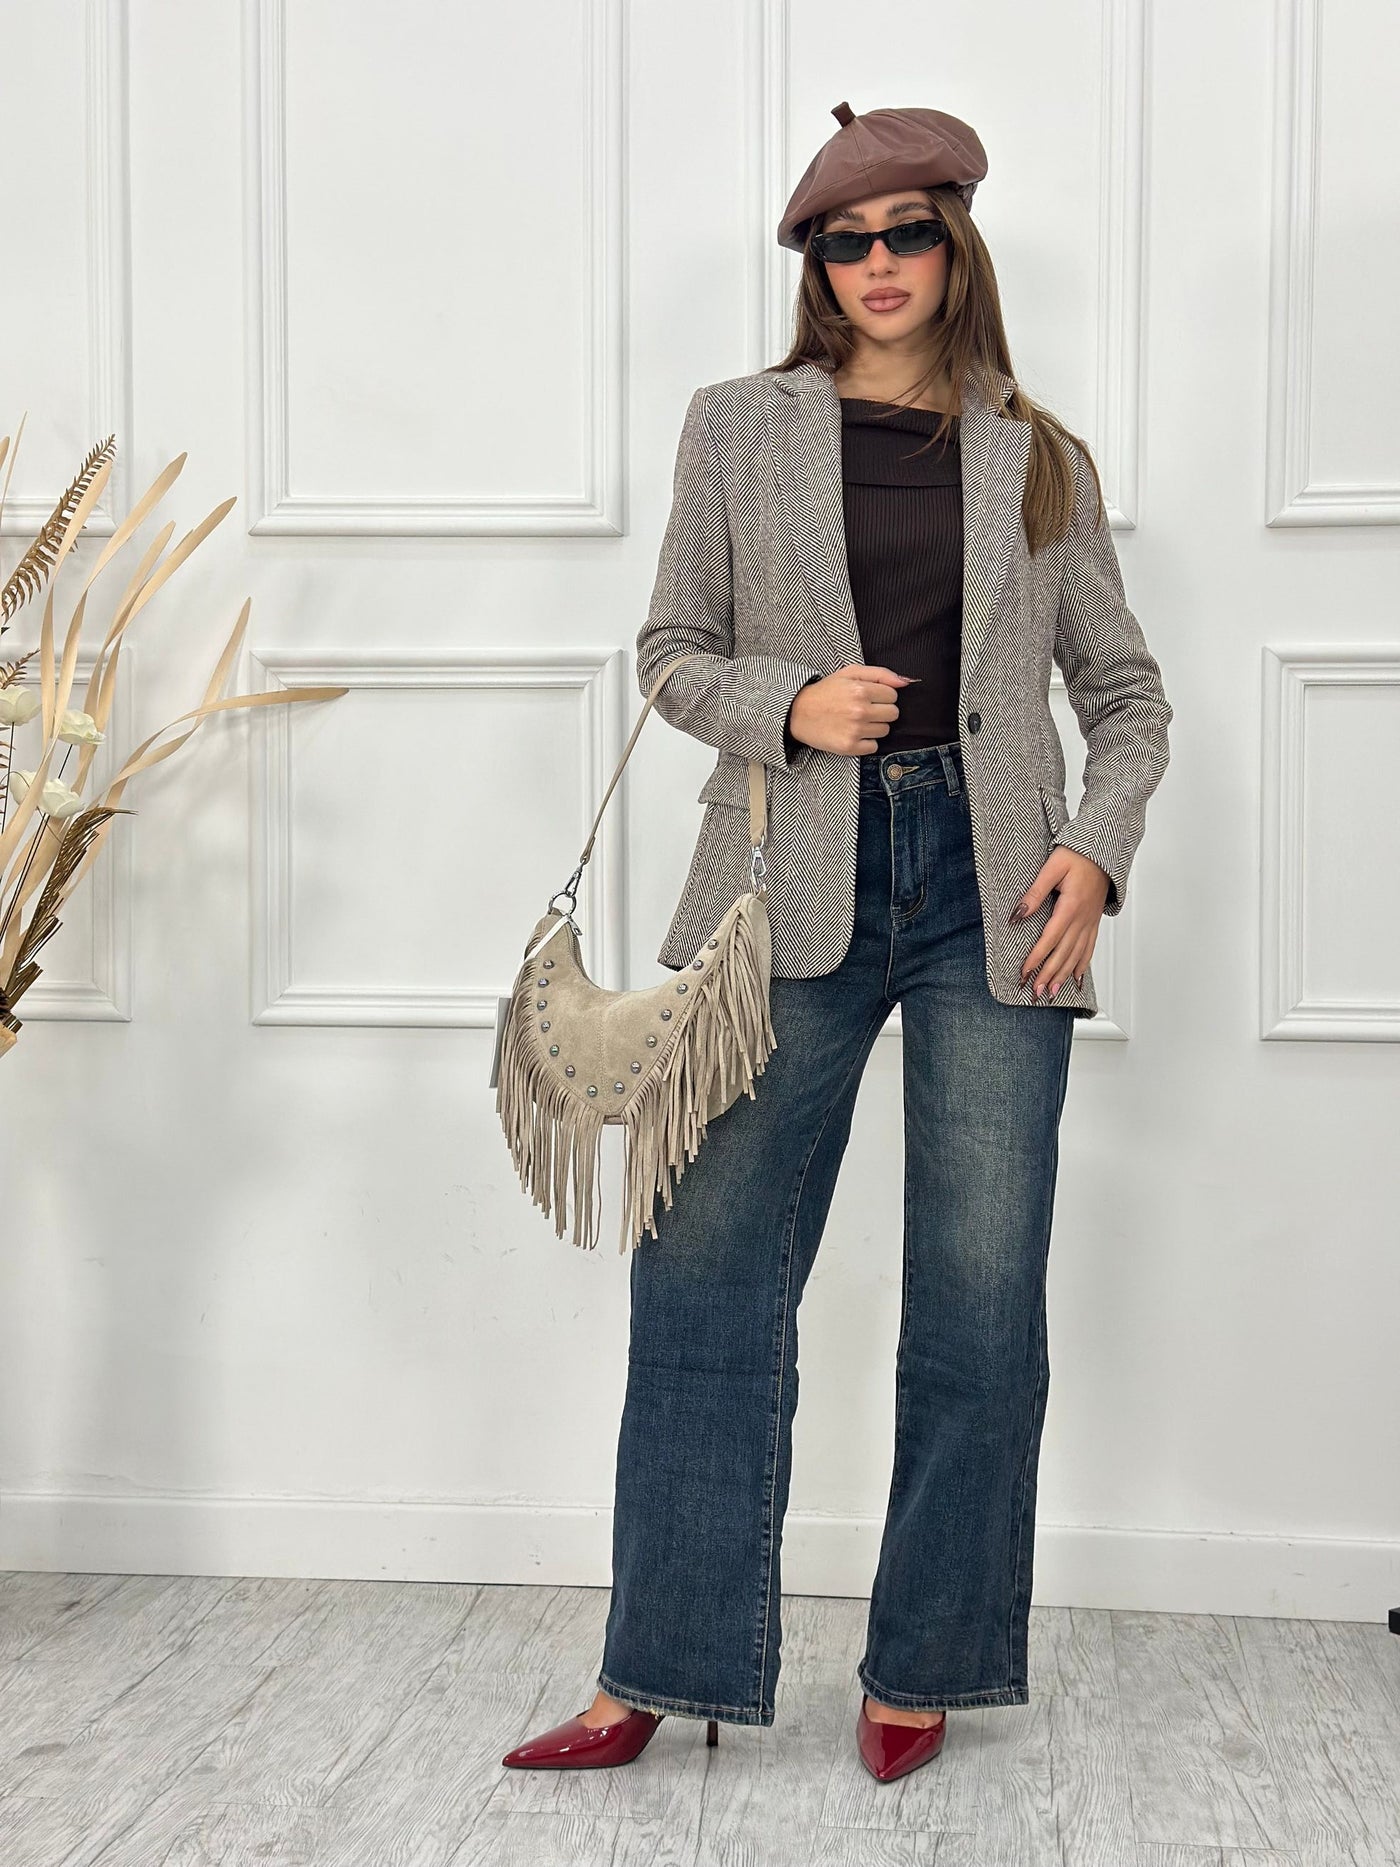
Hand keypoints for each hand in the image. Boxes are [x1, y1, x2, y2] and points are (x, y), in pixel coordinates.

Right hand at [787, 664, 917, 755]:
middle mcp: (860, 711)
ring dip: (874, 726)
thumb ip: (880, 674)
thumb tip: (906, 682)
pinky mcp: (850, 747)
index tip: (869, 697)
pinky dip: (866, 742)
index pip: (893, 696)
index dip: (882, 696)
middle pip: (893, 714)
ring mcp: (855, 730)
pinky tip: (852, 733)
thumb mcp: (850, 673)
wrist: (797, 713)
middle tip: (863, 709)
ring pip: (885, 731)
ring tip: (856, 721)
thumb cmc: (825, 692)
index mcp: (861, 690)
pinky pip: (874, 746)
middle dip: (881, 711)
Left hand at [1012, 848, 1108, 996]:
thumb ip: (1035, 892)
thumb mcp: (1052, 867)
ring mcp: (1090, 922)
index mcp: (1071, 906)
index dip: (1036, 958)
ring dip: (1063, 976)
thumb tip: (1018, 914)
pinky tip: (1076, 979)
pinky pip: (1089, 949)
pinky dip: (1082, 966)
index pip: (1050, 939)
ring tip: (1052, 992)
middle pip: (1063, 953)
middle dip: (1048, 975)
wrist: (1104, 851)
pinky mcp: (1093, 922)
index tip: (1024, 973)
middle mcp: (1083, 919)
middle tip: (1035, 992)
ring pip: (1077, 955)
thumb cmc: (1078, 855)